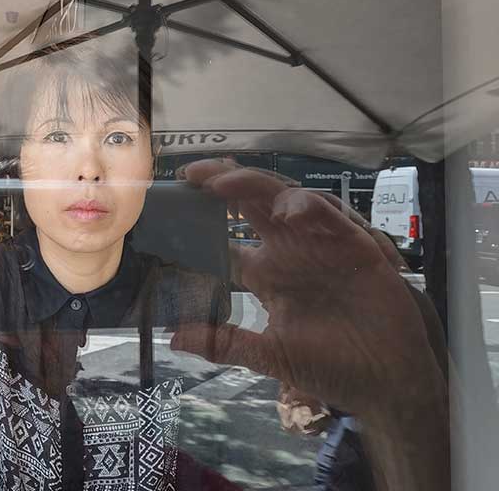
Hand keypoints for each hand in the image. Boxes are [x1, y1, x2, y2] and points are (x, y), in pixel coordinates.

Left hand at [171, 159, 444, 424]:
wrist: (385, 384)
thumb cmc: (330, 366)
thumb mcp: (268, 355)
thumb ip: (223, 343)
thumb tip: (172, 338)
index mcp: (266, 271)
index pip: (227, 236)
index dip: (202, 219)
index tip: (173, 207)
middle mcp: (289, 251)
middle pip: (251, 203)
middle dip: (224, 182)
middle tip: (193, 174)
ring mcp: (321, 245)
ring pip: (285, 199)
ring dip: (256, 187)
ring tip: (224, 185)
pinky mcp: (355, 247)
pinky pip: (330, 217)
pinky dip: (308, 209)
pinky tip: (286, 213)